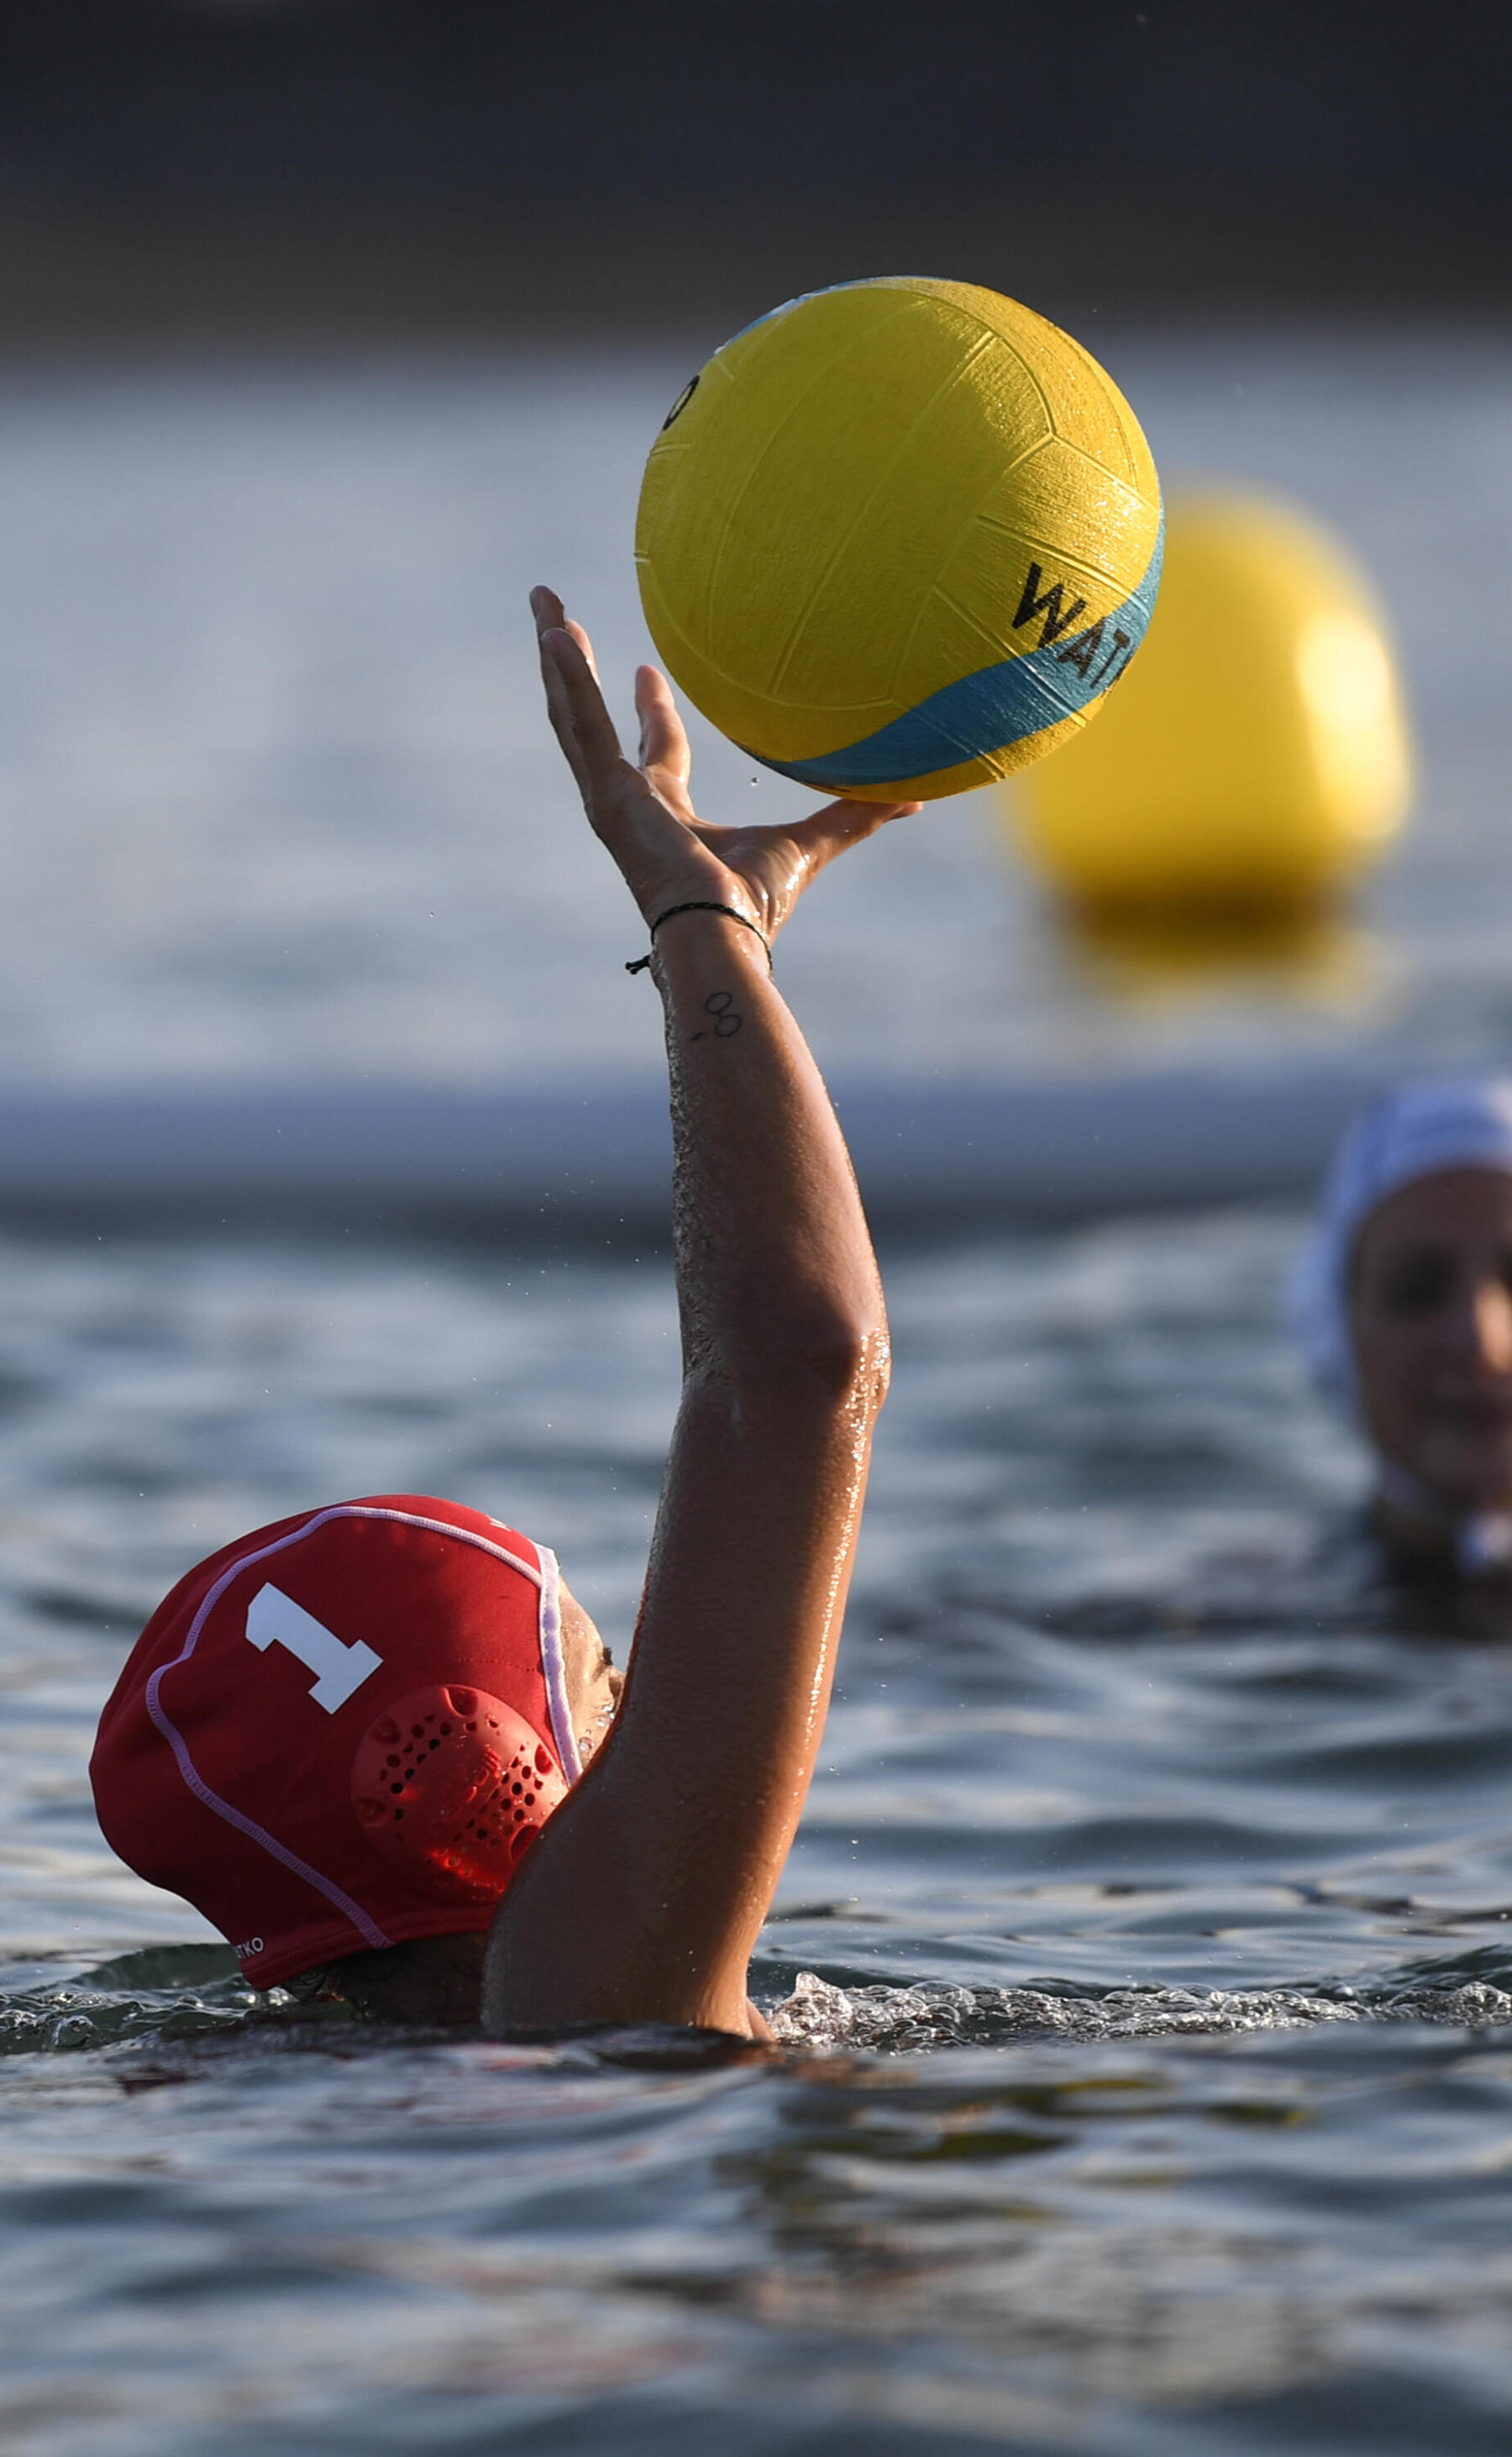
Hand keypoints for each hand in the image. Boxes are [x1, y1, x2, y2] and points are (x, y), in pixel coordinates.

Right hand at [532, 586, 919, 945]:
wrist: (719, 933)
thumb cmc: (756, 905)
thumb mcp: (810, 845)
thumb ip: (855, 816)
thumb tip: (915, 796)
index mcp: (666, 816)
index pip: (655, 753)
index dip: (650, 713)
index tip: (646, 672)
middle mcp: (627, 804)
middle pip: (591, 723)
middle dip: (574, 673)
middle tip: (558, 623)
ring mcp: (608, 800)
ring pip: (572, 713)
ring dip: (556, 657)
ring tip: (543, 599)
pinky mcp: (603, 796)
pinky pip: (579, 724)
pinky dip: (566, 679)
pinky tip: (554, 634)